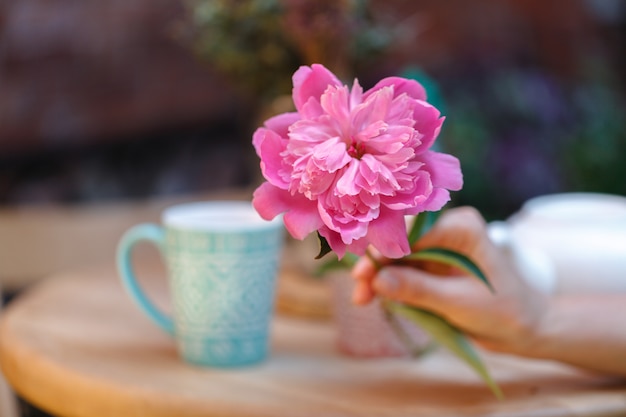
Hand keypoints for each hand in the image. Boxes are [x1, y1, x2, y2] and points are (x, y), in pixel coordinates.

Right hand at [351, 206, 548, 354]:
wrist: (526, 329)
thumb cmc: (505, 312)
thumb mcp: (460, 302)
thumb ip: (418, 289)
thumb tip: (378, 280)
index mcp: (461, 227)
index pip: (412, 231)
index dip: (385, 250)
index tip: (365, 272)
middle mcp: (446, 230)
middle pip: (399, 242)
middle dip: (377, 265)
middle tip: (360, 289)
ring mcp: (437, 248)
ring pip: (396, 257)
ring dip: (378, 277)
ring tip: (362, 299)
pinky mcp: (431, 267)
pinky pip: (402, 271)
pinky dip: (387, 284)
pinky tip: (374, 297)